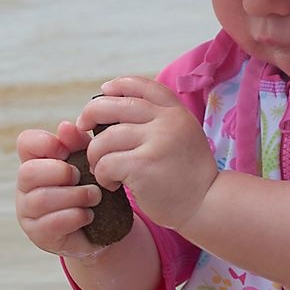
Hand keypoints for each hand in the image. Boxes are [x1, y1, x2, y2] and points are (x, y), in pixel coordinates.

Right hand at [16, 122, 104, 257]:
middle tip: (83, 176)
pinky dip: (77, 216)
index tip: (68, 151)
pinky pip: (53, 223)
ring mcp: (29, 211)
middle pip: (28, 172)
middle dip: (61, 172)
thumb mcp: (90, 160)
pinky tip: (89, 214)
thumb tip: (65, 126)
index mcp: (37, 161)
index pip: (26, 142)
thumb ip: (78, 142)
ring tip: (95, 196)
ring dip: (76, 196)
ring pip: (42, 199)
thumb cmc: (92, 185)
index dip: (47, 143)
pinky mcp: (39, 234)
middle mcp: (26, 185)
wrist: (103, 225)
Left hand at [76, 76, 217, 231]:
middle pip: (114, 105)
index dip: (117, 86)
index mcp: (176, 112)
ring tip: (103, 169)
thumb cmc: (188, 174)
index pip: (141, 85)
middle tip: (83, 129)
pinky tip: (113, 184)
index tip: (102, 93)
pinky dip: (102, 175)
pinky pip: (107, 163)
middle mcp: (167, 121)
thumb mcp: (182, 135)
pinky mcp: (144, 165)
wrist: (207, 203)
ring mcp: (157, 141)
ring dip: (96, 155)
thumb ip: (159, 120)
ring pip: (105, 138)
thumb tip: (116, 105)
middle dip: (90, 114)